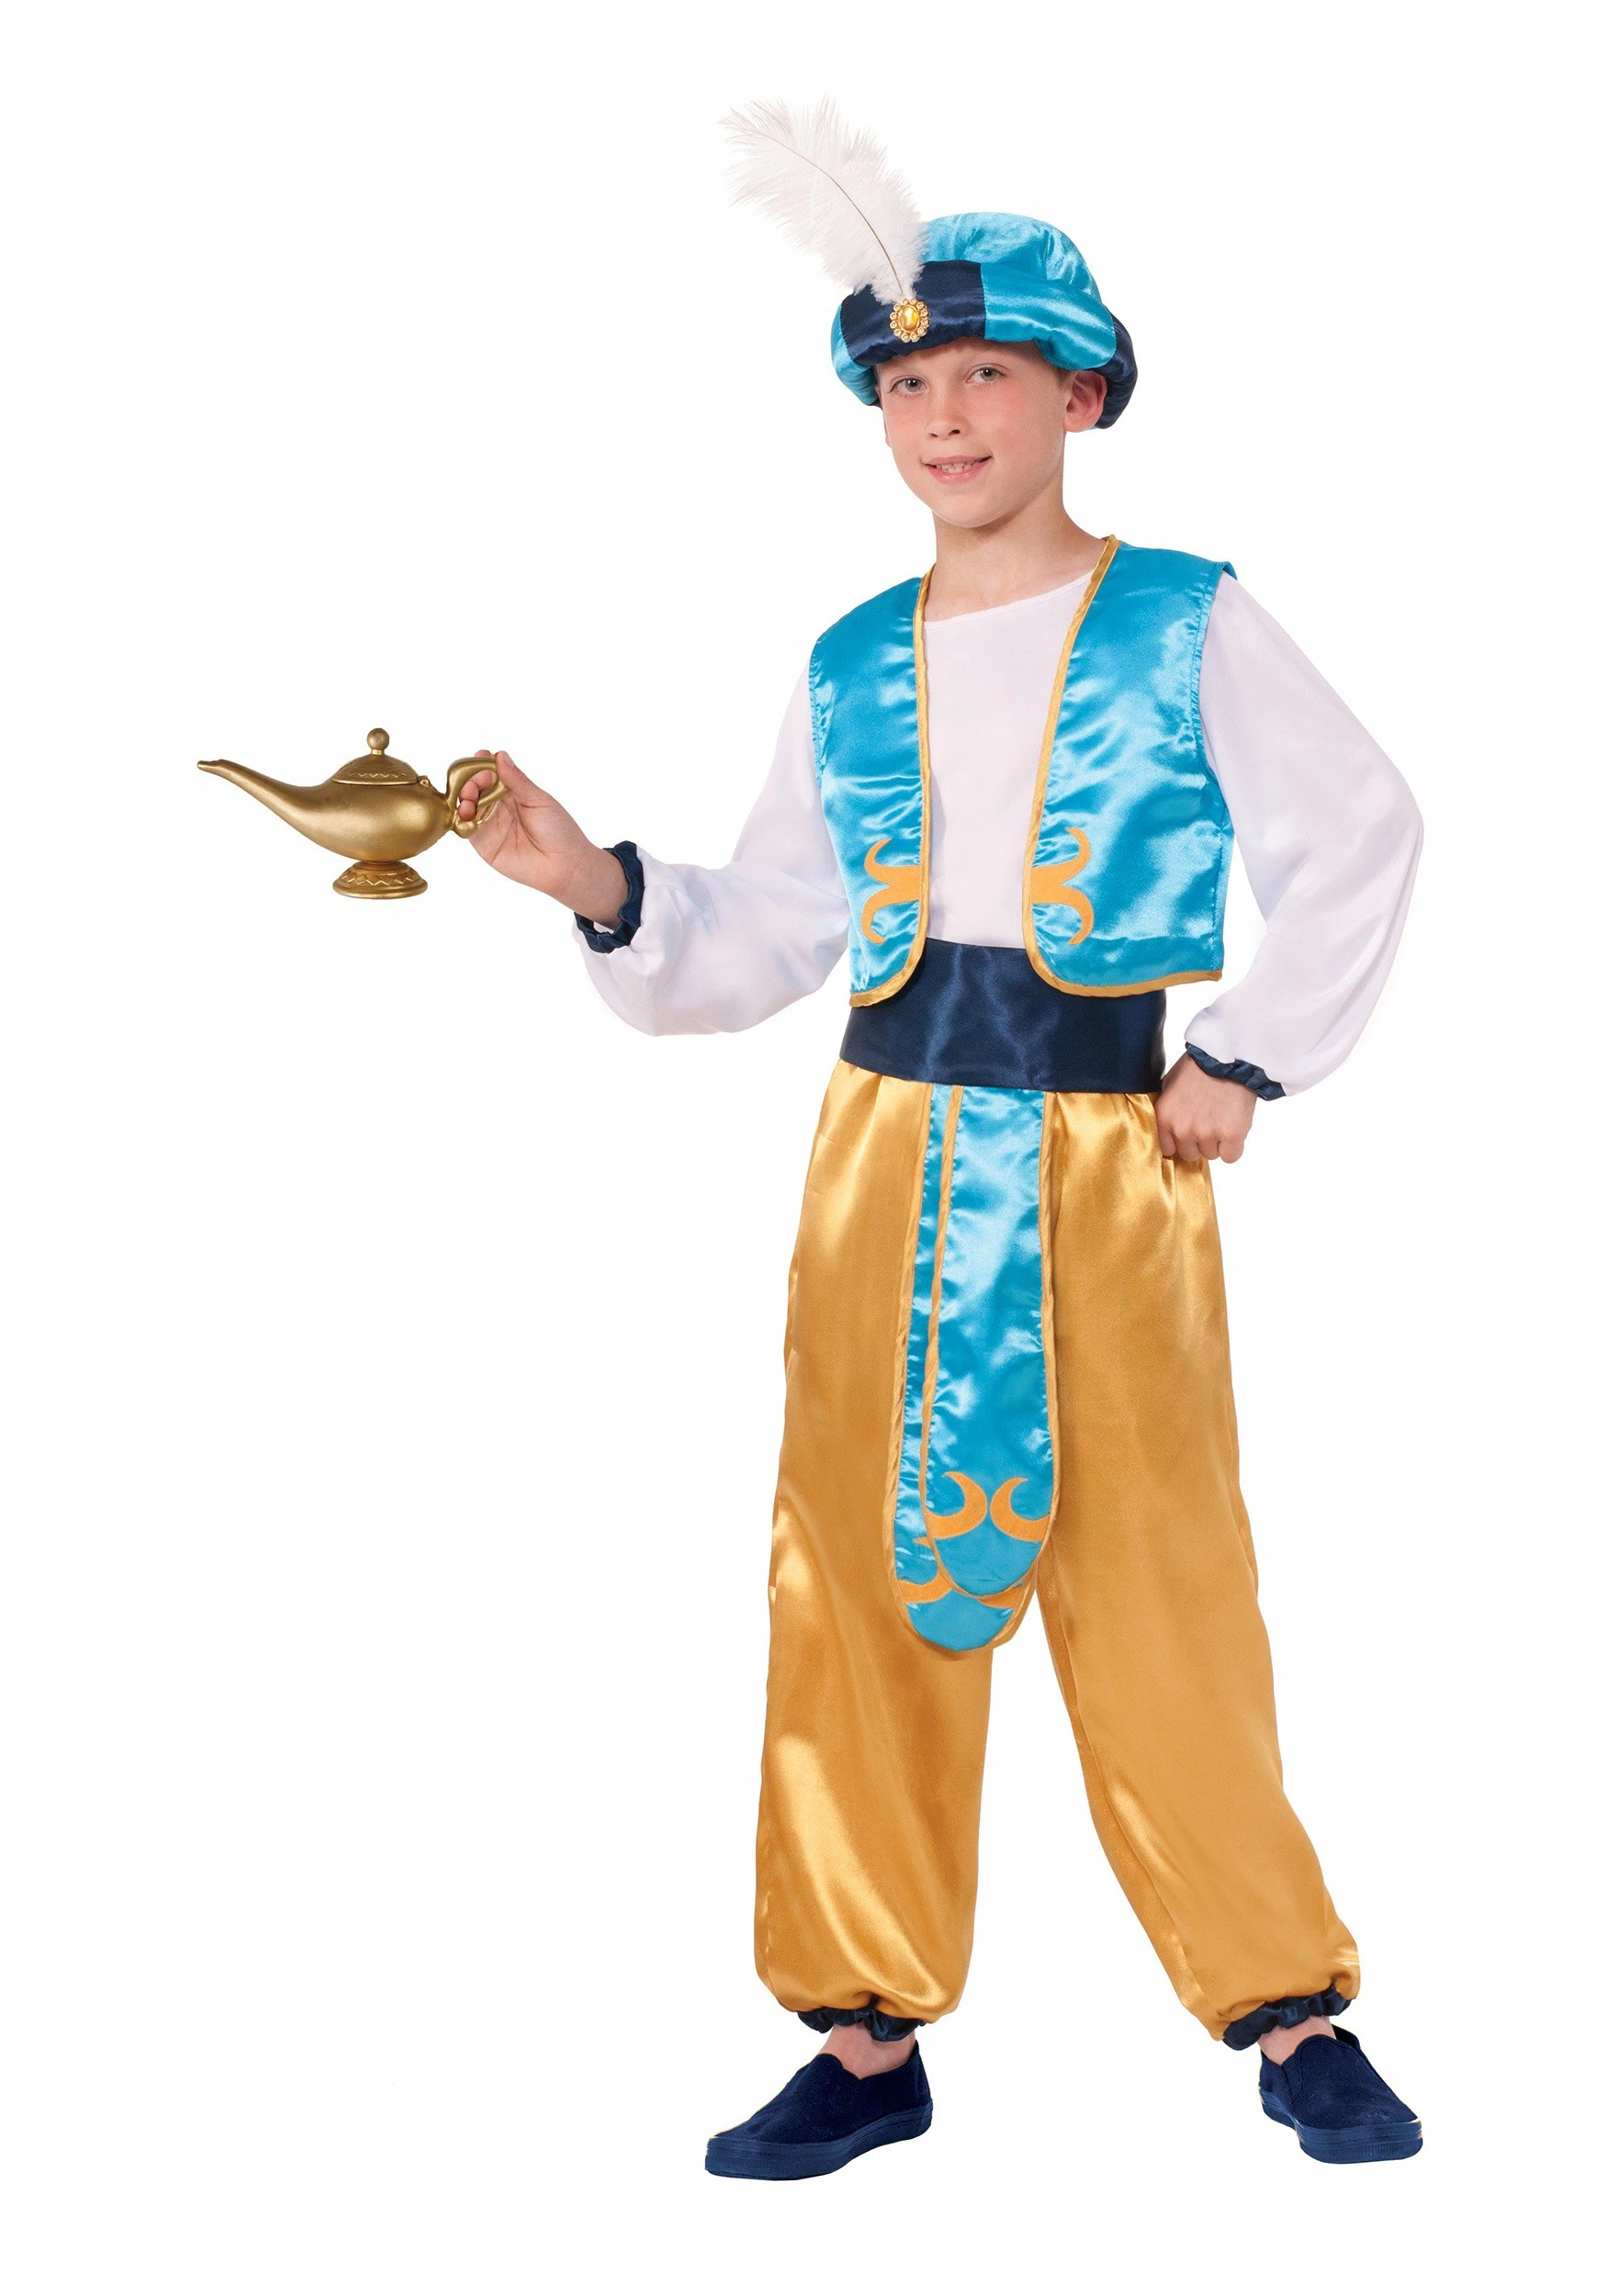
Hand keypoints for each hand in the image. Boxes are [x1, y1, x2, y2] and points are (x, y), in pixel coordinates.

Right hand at [455, 751, 627, 924]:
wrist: (564, 865)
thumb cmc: (558, 830)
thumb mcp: (538, 800)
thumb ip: (517, 780)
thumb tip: (500, 755)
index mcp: (512, 792)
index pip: (490, 773)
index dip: (483, 764)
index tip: (482, 756)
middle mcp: (498, 806)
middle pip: (475, 787)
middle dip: (472, 779)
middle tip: (479, 780)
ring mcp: (490, 824)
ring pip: (468, 806)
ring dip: (465, 797)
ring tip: (471, 796)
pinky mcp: (484, 844)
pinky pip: (467, 829)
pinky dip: (462, 818)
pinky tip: (467, 811)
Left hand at [1154, 1055, 1256, 1164]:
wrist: (1229, 1056)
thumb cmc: (1200, 1065)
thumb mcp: (1170, 1082)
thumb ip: (1168, 1108)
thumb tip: (1168, 1127)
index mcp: (1165, 1117)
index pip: (1168, 1149)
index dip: (1181, 1142)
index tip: (1190, 1133)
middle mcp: (1182, 1129)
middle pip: (1190, 1154)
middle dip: (1199, 1142)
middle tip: (1210, 1121)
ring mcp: (1206, 1133)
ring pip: (1211, 1154)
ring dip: (1218, 1142)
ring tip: (1223, 1117)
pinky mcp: (1230, 1134)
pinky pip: (1231, 1156)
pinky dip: (1234, 1146)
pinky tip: (1234, 1128)